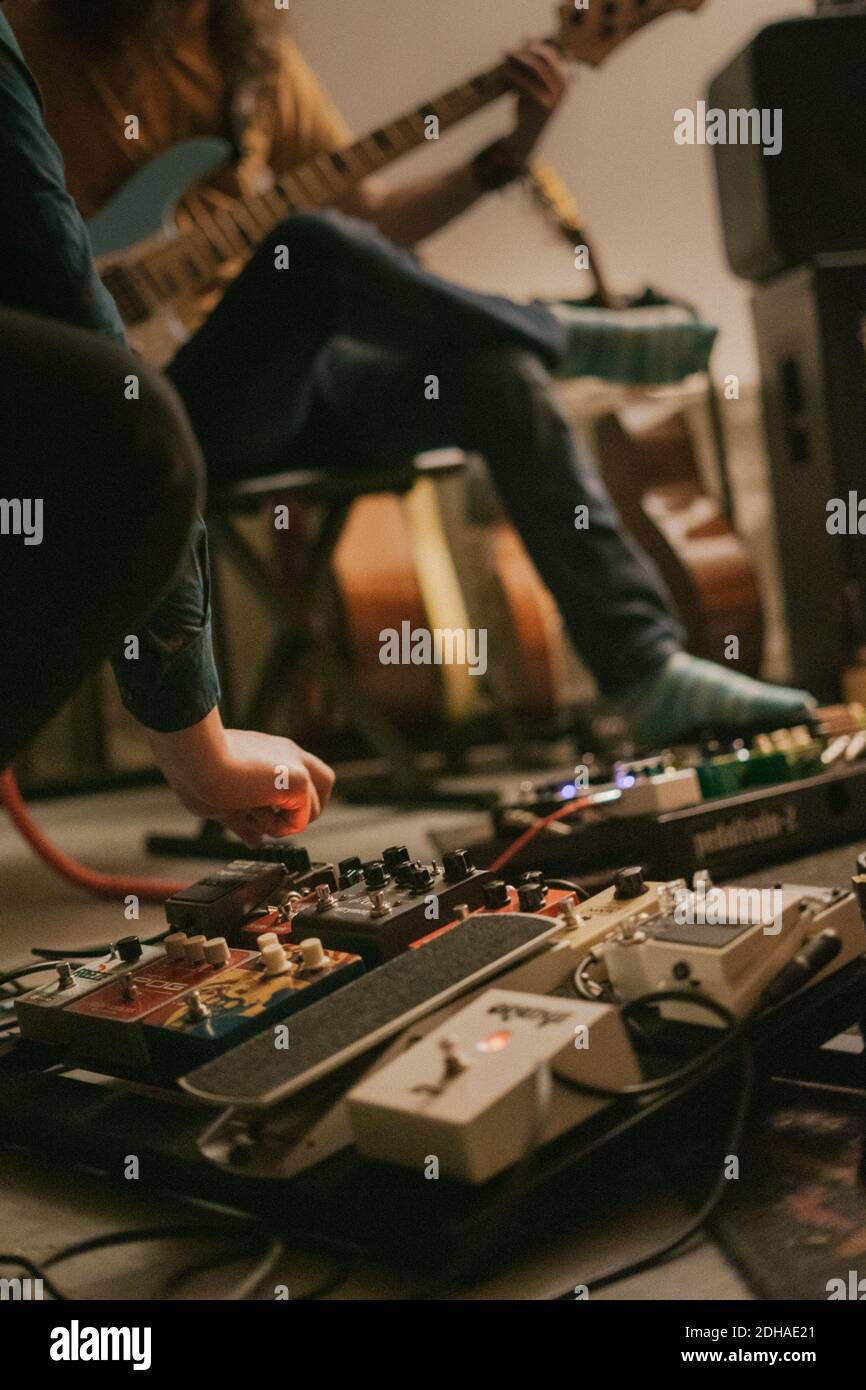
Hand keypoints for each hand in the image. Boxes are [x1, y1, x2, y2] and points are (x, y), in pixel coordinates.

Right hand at [145, 709, 334, 847]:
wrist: (195, 758)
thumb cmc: (195, 771)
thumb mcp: (224, 799)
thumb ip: (245, 821)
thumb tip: (254, 841)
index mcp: (270, 754)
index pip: (302, 776)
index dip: (292, 801)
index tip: (268, 812)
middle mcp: (287, 755)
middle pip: (324, 784)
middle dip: (302, 811)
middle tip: (270, 817)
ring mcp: (295, 766)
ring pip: (312, 810)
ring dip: (280, 823)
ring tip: (249, 809)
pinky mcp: (299, 780)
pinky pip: (300, 822)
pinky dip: (277, 827)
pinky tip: (254, 809)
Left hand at [502, 41, 568, 161]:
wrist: (525, 141)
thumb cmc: (527, 112)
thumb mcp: (530, 84)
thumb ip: (530, 64)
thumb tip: (526, 37)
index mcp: (563, 82)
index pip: (550, 55)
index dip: (532, 47)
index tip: (516, 46)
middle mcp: (563, 89)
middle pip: (542, 58)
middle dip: (522, 52)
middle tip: (505, 52)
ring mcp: (554, 97)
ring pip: (534, 68)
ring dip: (516, 61)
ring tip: (502, 62)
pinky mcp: (542, 105)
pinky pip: (525, 83)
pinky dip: (512, 76)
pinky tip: (502, 74)